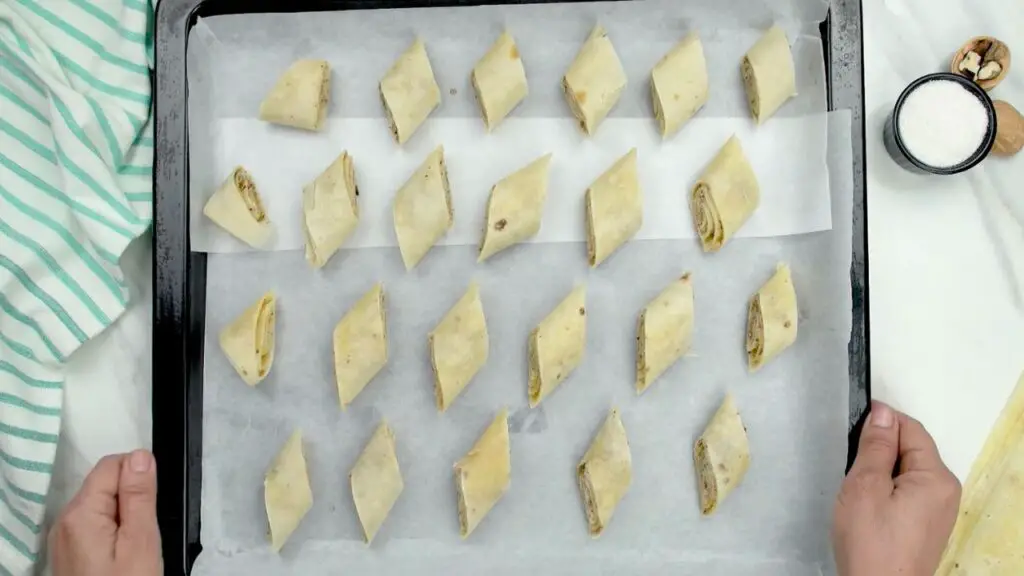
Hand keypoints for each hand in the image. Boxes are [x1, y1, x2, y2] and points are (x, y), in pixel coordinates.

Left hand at [50, 450, 162, 575]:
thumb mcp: (140, 542)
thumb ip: (139, 496)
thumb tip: (140, 455)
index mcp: (81, 512)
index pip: (113, 465)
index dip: (140, 477)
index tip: (153, 506)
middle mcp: (65, 520)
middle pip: (105, 483)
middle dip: (133, 497)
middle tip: (146, 532)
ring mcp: (64, 537)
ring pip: (102, 503)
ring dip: (125, 515)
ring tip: (136, 546)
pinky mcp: (69, 551)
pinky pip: (95, 523)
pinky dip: (115, 530)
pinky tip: (124, 555)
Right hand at [832, 402, 960, 575]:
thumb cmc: (869, 540)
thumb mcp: (865, 486)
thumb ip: (875, 447)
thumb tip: (883, 413)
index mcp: (936, 477)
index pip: (912, 430)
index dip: (882, 421)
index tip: (852, 423)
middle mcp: (945, 491)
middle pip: (912, 450)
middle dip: (881, 448)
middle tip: (850, 462)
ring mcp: (938, 510)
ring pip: (908, 471)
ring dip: (881, 469)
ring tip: (856, 486)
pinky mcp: (926, 526)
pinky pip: (908, 492)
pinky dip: (887, 488)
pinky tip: (867, 503)